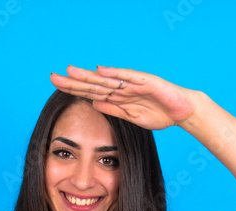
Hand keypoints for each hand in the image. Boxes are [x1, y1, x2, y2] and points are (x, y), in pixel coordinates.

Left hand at [49, 65, 201, 130]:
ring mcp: (133, 83)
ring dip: (88, 75)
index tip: (56, 87)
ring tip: (70, 71)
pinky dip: (114, 73)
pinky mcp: (145, 81)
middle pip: (93, 83)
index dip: (74, 89)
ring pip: (106, 79)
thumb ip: (113, 109)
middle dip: (73, 81)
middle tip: (52, 77)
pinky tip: (99, 70)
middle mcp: (122, 87)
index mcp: (117, 96)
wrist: (182, 112)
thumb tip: (93, 103)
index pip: (91, 92)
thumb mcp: (131, 116)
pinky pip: (127, 76)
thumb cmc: (159, 113)